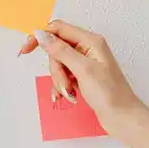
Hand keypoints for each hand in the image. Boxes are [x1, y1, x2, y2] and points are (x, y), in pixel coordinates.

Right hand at [18, 20, 146, 134]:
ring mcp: (86, 63)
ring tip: (70, 93)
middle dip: (56, 69)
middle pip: (57, 49)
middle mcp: (88, 49)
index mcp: (91, 41)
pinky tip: (68, 97)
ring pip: (59, 64)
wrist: (123, 117)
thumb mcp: (83, 70)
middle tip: (65, 84)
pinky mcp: (84, 76)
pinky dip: (63, 86)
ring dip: (60, 80)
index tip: (25, 50)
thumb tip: (41, 34)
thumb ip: (61, 50)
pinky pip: (65, 76)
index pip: (58, 29)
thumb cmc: (110, 94)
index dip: (41, 37)